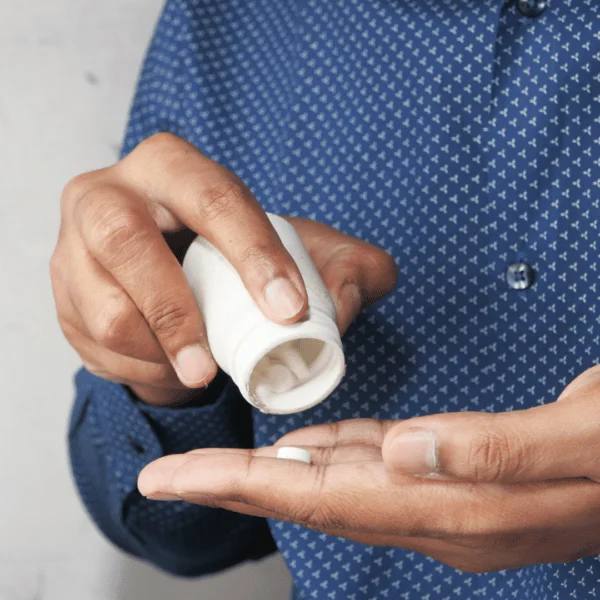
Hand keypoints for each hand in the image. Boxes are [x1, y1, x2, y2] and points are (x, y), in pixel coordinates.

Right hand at [51, 133, 396, 405]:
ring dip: (156, 354)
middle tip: (213, 370)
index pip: (213, 200)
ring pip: (105, 309)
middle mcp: (110, 194)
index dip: (253, 256)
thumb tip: (342, 304)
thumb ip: (351, 267)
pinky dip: (137, 368)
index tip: (287, 312)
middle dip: (177, 315)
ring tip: (198, 370)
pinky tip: (169, 367)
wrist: (179, 273)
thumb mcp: (305, 252)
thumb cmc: (241, 256)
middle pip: (129, 246)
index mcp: (172, 166)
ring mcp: (75, 245)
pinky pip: (91, 345)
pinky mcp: (63, 295)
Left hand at [137, 365, 599, 571]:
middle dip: (233, 485)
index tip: (172, 480)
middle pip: (311, 500)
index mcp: (459, 505)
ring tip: (217, 464)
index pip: (321, 497)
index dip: (241, 486)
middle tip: (167, 474)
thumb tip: (406, 450)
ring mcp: (443, 501)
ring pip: (336, 488)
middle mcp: (439, 513)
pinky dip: (329, 457)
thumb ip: (499, 451)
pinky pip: (372, 471)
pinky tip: (310, 445)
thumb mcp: (587, 438)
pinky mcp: (452, 480)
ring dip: (273, 476)